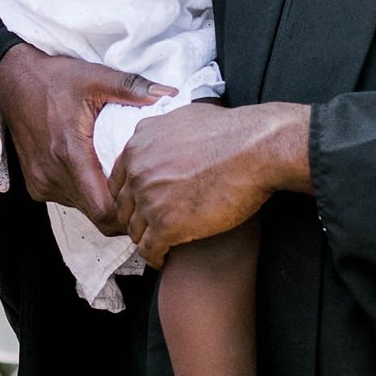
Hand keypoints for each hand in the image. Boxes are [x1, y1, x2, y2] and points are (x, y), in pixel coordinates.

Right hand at [0, 46, 167, 230]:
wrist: (14, 81)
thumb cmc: (54, 78)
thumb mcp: (96, 76)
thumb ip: (132, 87)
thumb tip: (169, 93)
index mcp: (71, 154)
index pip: (103, 211)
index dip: (128, 215)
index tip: (147, 201)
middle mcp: (53, 175)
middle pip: (96, 216)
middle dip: (120, 211)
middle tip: (142, 193)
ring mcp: (41, 182)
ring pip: (81, 208)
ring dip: (100, 200)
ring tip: (119, 180)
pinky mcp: (34, 184)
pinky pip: (66, 199)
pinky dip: (83, 192)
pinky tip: (93, 171)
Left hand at [110, 99, 311, 260]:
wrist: (255, 150)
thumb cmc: (232, 132)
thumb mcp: (185, 117)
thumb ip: (163, 131)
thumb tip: (162, 134)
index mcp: (138, 146)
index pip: (119, 180)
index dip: (132, 195)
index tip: (144, 205)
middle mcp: (137, 171)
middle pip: (124, 206)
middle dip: (136, 219)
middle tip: (151, 228)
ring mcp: (149, 199)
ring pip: (134, 230)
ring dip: (146, 239)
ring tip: (160, 246)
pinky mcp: (166, 224)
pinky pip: (149, 249)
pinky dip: (155, 257)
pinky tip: (164, 259)